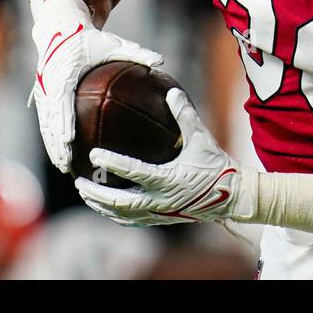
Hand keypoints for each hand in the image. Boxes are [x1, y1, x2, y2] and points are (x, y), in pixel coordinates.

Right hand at [27, 0, 163, 173]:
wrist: (61, 29)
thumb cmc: (90, 39)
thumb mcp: (112, 43)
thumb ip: (136, 53)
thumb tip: (160, 61)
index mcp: (63, 73)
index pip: (60, 102)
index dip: (62, 123)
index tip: (68, 141)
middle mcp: (48, 85)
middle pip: (50, 120)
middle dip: (56, 144)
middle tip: (66, 164)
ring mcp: (43, 91)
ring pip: (46, 124)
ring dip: (52, 146)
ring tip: (63, 167)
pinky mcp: (42, 95)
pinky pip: (46, 120)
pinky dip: (52, 137)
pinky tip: (62, 154)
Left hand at [74, 88, 253, 225]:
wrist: (233, 196)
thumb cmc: (217, 165)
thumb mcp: (202, 138)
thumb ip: (185, 115)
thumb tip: (172, 91)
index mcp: (169, 179)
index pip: (134, 172)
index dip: (113, 163)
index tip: (94, 155)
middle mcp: (162, 200)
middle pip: (121, 202)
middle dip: (97, 193)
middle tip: (79, 182)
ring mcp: (161, 212)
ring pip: (124, 214)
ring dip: (102, 205)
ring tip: (86, 194)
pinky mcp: (163, 218)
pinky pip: (134, 220)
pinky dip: (117, 214)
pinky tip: (106, 208)